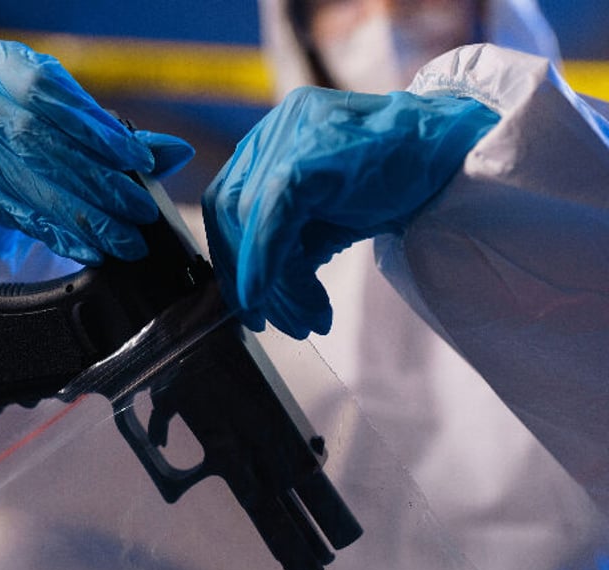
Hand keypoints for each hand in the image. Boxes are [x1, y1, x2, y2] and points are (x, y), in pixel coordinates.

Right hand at [0, 38, 193, 263]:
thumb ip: (115, 129)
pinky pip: (18, 219)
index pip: (49, 95)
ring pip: (29, 189)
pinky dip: (61, 237)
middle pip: (41, 147)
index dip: (96, 131)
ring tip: (126, 241)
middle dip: (99, 185)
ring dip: (85, 221)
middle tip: (141, 213)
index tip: (141, 161)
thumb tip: (178, 153)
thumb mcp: (62, 105)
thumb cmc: (23, 109)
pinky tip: (92, 250)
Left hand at [202, 86, 498, 338]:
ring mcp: (289, 136)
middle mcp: (274, 130)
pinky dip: (271, 266)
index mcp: (272, 140)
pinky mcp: (308, 157)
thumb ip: (290, 245)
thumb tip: (260, 295)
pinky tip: (301, 303)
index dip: (233, 259)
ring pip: (248, 222)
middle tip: (271, 321)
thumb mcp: (330, 218)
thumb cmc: (397, 183)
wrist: (459, 158)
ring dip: (275, 284)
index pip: (227, 204)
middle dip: (247, 277)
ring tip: (308, 318)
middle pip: (228, 213)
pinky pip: (271, 220)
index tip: (249, 302)